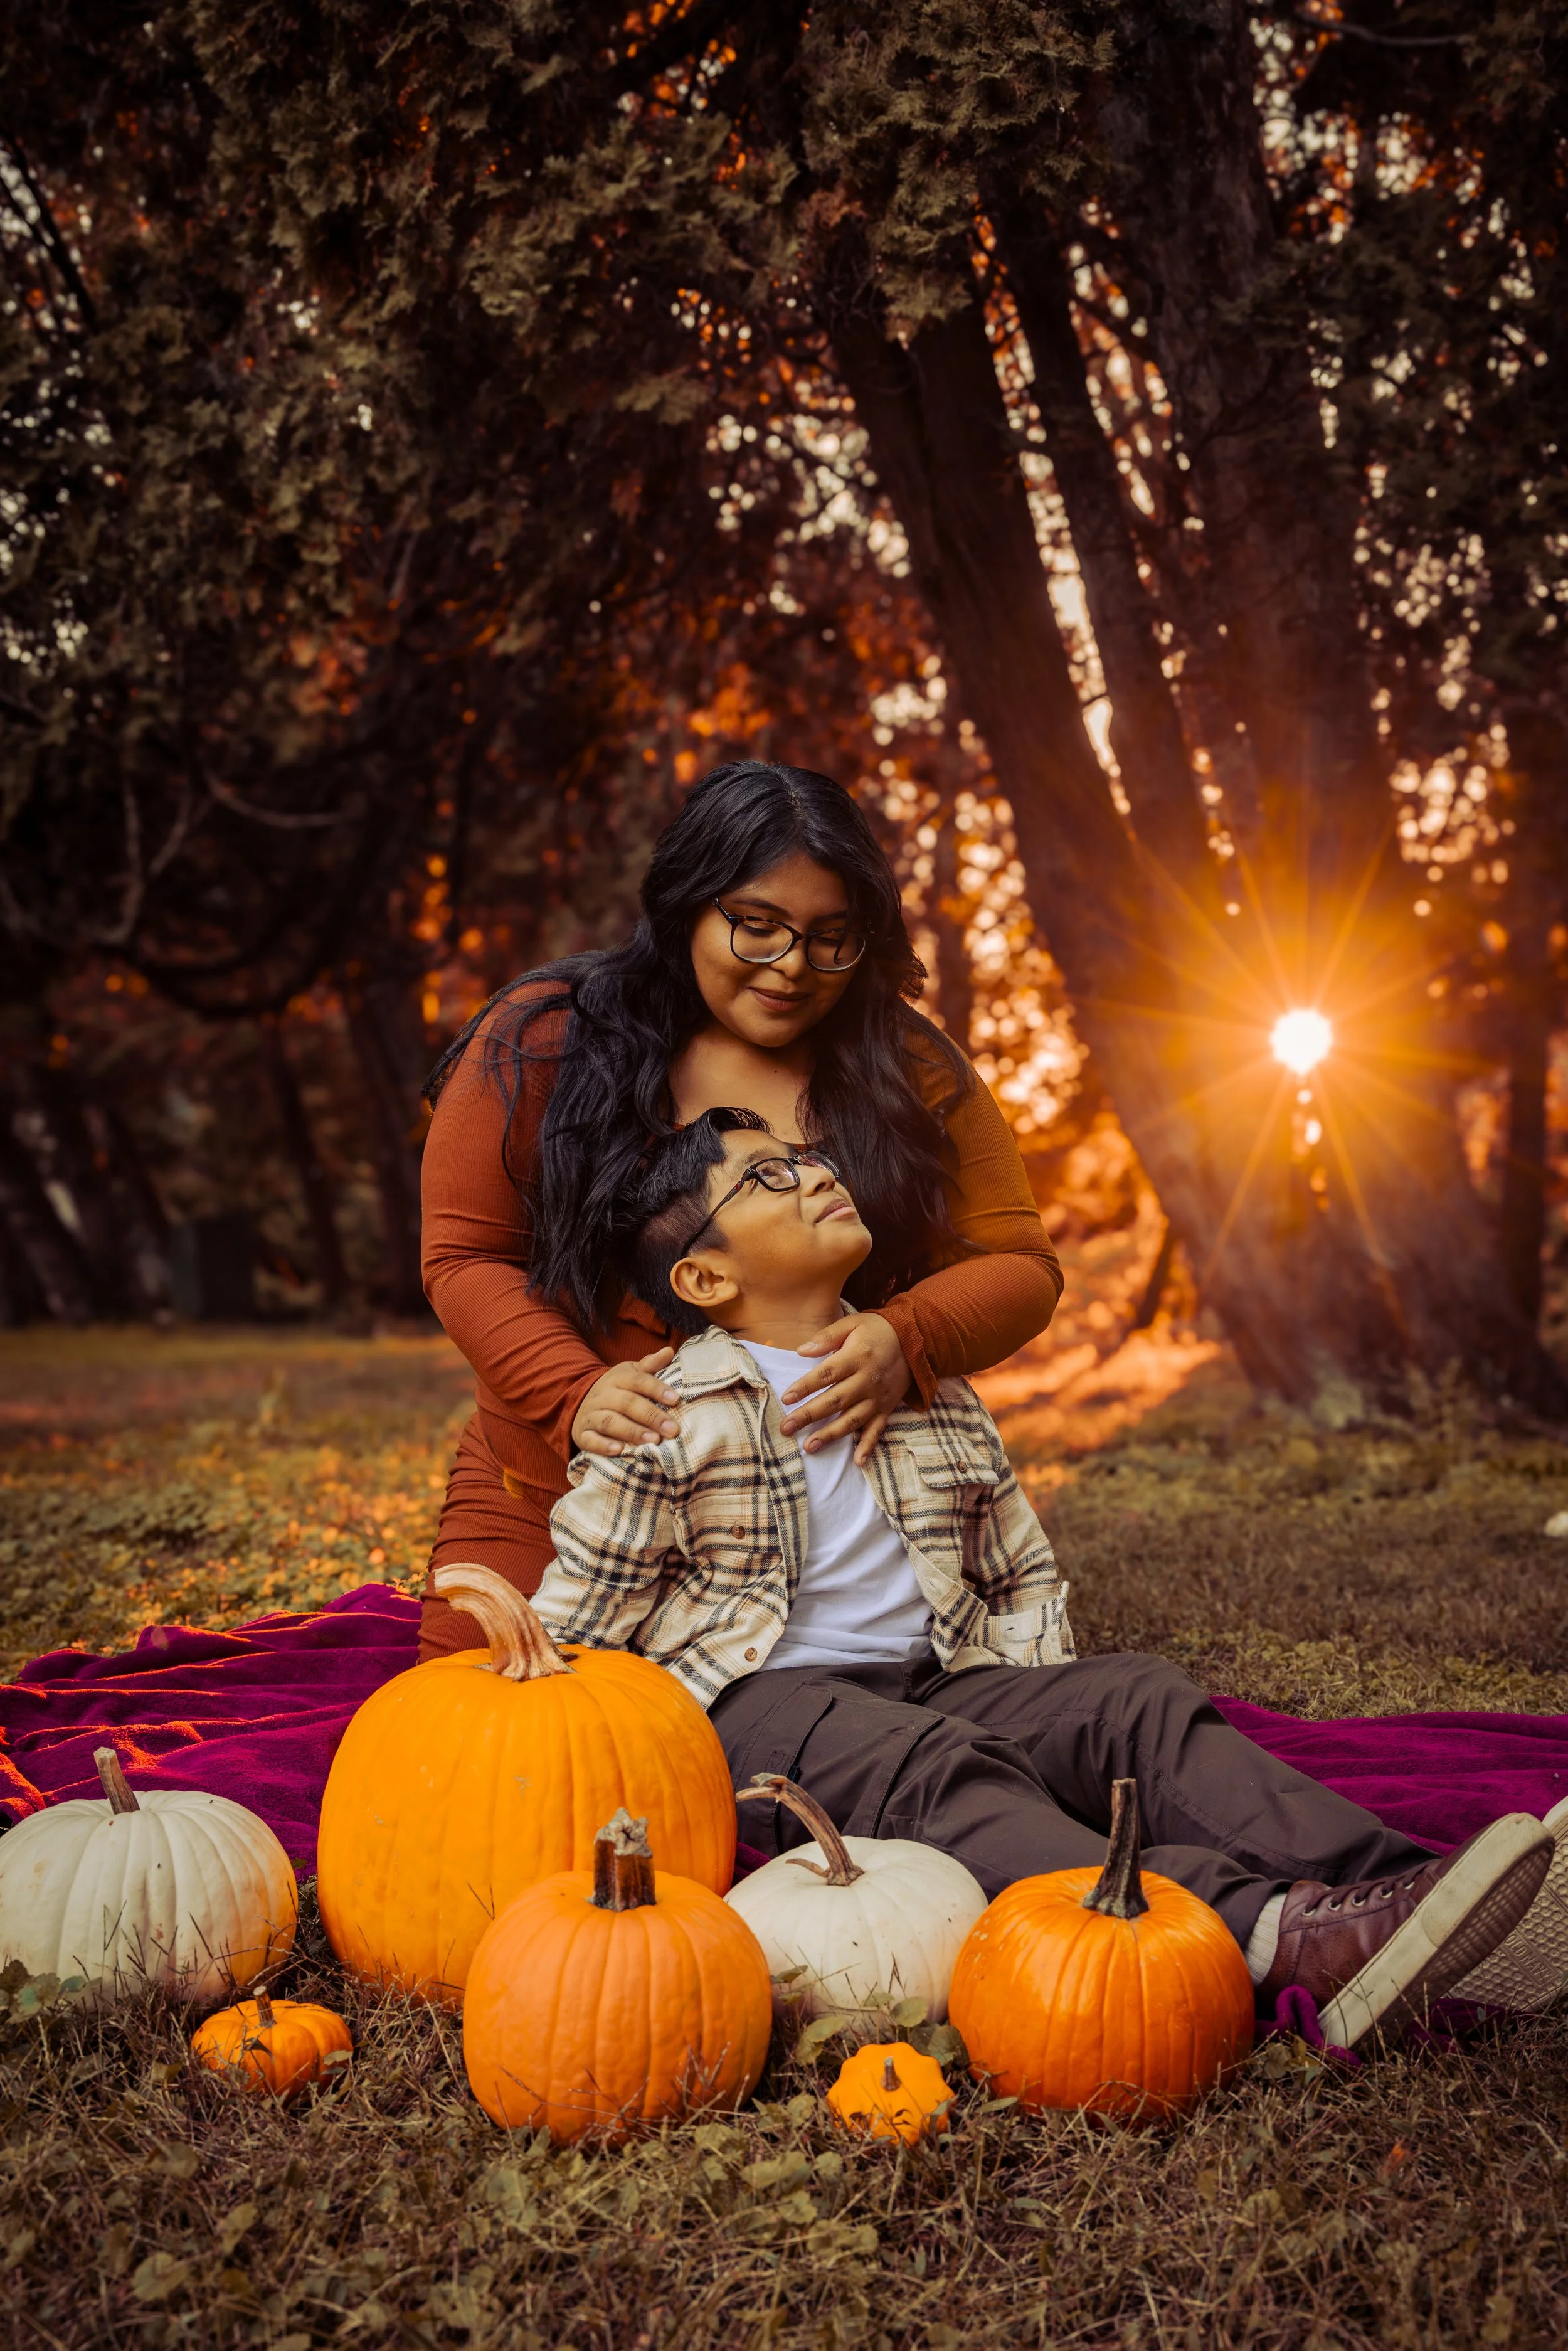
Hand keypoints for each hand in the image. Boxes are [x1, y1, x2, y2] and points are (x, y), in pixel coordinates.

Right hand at [571, 1347, 679, 1457]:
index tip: (676, 1399)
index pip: (638, 1381)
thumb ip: (650, 1366)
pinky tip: (619, 1451)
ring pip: (610, 1422)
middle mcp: (603, 1395)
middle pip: (627, 1403)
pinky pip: (591, 1440)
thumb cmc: (617, 1390)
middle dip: (651, 1416)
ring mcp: (591, 1415)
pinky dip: (604, 1446)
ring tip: (654, 1441)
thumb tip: (669, 1351)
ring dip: (632, 1431)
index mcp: (617, 1379)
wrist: (581, 1404)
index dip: (657, 1389)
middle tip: (672, 1429)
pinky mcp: (582, 1434)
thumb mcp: (630, 1374)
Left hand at [779, 1313, 909, 1465]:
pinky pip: (877, 1429)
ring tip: (809, 1447)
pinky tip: (857, 1461)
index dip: (805, 1387)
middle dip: (808, 1416)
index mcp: (856, 1357)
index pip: (826, 1375)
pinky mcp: (887, 1408)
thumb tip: (801, 1351)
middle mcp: (867, 1380)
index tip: (786, 1398)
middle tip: (786, 1428)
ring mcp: (878, 1397)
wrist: (915, 1340)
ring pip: (852, 1420)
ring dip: (831, 1435)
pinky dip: (868, 1446)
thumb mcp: (852, 1324)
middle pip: (834, 1401)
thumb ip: (826, 1337)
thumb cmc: (877, 1330)